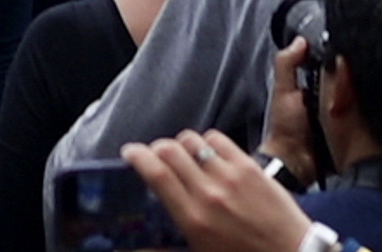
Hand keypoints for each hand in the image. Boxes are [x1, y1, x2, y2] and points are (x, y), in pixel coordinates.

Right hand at [122, 130, 315, 251]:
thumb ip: (166, 248)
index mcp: (193, 220)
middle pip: (169, 150)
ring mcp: (231, 177)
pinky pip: (219, 139)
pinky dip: (208, 142)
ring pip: (192, 140)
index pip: (155, 173)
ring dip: (181, 145)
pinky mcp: (251, 167)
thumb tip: (135, 247)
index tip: (130, 153)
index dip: (137, 156)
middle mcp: (209, 193)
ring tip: (185, 157)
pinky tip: (210, 154)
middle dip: (156, 149)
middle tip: (155, 156)